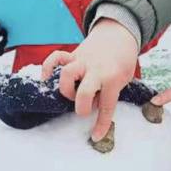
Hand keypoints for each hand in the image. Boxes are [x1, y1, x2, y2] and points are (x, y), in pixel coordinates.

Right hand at [41, 19, 138, 141]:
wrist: (120, 33)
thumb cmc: (123, 60)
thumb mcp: (124, 78)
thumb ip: (109, 92)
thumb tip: (92, 105)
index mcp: (112, 78)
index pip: (106, 106)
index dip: (101, 124)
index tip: (96, 136)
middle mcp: (96, 70)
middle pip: (84, 91)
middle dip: (81, 106)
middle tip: (84, 107)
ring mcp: (82, 61)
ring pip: (66, 75)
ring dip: (66, 89)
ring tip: (72, 93)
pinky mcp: (72, 54)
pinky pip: (55, 58)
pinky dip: (48, 68)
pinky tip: (47, 79)